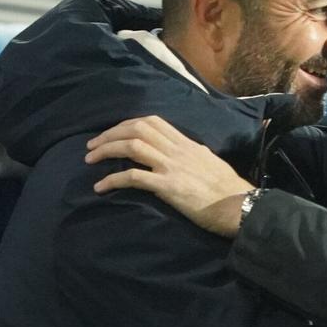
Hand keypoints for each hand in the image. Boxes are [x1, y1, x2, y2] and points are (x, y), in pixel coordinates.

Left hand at [85, 115, 251, 237]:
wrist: (237, 204)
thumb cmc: (227, 187)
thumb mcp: (209, 161)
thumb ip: (192, 154)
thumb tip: (186, 151)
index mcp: (186, 143)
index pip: (152, 122)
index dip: (126, 124)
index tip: (113, 133)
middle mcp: (177, 149)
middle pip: (137, 129)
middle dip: (110, 134)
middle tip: (92, 146)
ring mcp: (171, 166)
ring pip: (132, 146)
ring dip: (106, 150)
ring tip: (89, 159)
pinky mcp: (167, 186)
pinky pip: (133, 177)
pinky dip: (112, 180)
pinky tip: (100, 187)